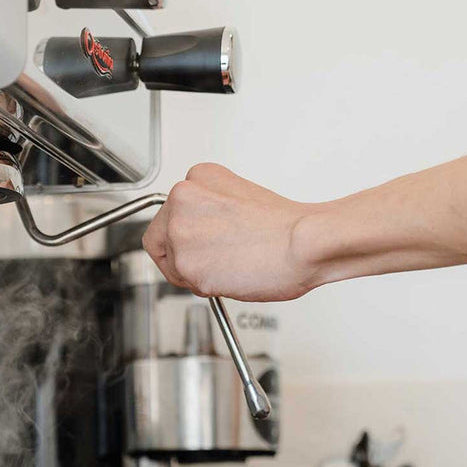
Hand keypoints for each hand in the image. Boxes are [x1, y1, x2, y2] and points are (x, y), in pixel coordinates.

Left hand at [142, 163, 317, 301]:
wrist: (305, 243)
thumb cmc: (286, 227)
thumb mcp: (239, 198)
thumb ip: (210, 209)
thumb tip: (201, 233)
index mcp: (197, 179)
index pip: (168, 214)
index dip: (183, 237)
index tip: (198, 245)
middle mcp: (182, 201)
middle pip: (161, 240)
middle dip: (183, 257)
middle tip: (214, 263)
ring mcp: (181, 232)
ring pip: (173, 267)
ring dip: (197, 275)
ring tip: (232, 267)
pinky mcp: (187, 264)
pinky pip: (190, 286)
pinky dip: (209, 288)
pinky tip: (234, 276)